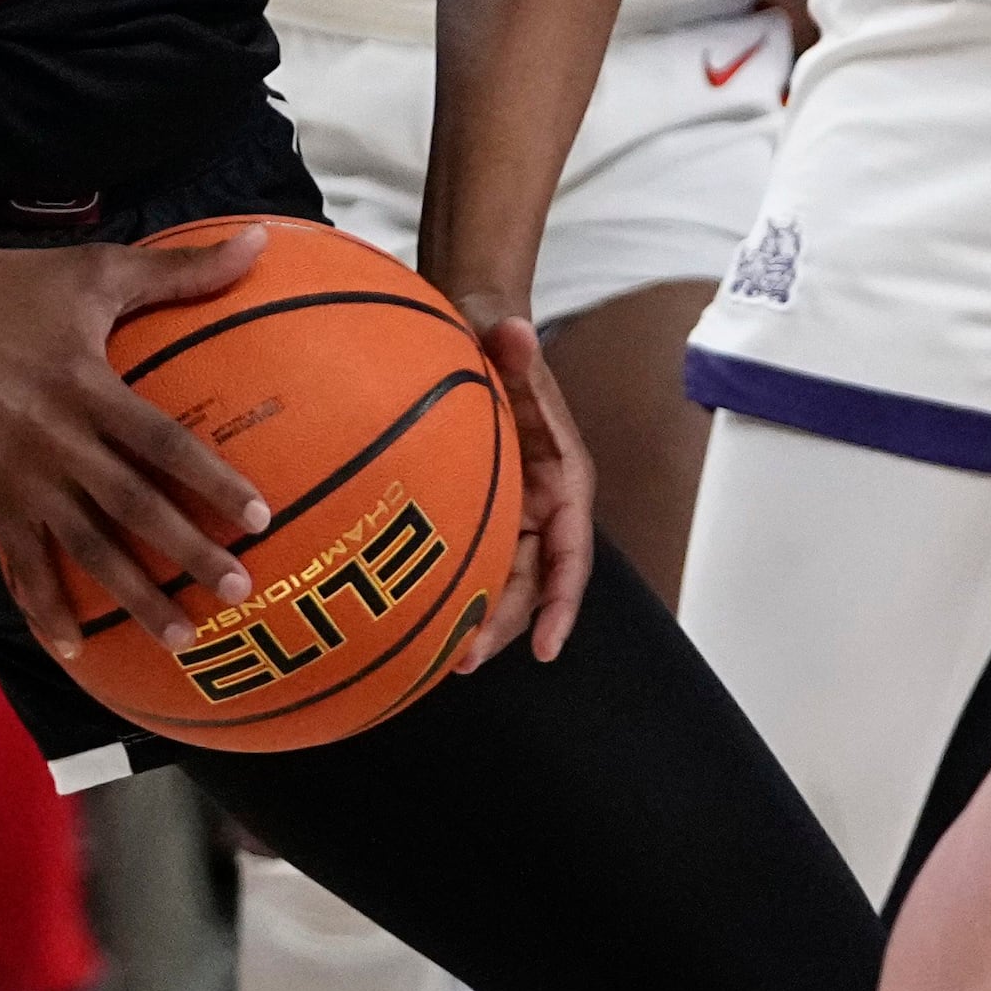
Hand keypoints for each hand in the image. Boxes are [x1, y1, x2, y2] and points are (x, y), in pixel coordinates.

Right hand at [0, 227, 273, 661]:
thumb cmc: (16, 283)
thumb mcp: (99, 269)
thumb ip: (183, 268)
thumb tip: (262, 238)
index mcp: (87, 384)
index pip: (161, 443)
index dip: (210, 481)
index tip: (259, 517)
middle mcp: (54, 440)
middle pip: (129, 508)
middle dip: (184, 555)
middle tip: (237, 592)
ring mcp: (17, 475)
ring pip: (81, 549)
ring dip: (130, 597)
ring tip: (180, 638)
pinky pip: (19, 561)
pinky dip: (43, 607)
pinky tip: (72, 648)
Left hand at [452, 302, 596, 671]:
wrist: (471, 332)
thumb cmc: (495, 343)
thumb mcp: (503, 343)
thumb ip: (511, 346)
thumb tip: (515, 332)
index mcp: (563, 477)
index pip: (572, 550)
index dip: (563, 601)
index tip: (548, 645)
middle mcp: (541, 505)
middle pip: (534, 581)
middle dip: (508, 625)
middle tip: (465, 658)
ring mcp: (510, 513)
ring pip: (504, 581)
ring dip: (481, 620)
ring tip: (443, 657)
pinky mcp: (479, 513)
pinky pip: (473, 561)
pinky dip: (456, 592)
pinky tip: (419, 620)